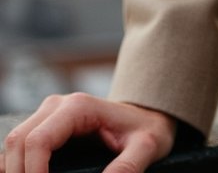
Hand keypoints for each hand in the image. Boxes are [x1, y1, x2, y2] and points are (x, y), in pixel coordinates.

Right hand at [1, 93, 175, 172]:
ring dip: (16, 171)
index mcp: (79, 107)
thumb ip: (127, 167)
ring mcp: (47, 116)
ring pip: (12, 146)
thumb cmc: (148, 129)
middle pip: (18, 143)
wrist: (147, 116)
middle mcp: (58, 106)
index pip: (37, 141)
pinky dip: (19, 168)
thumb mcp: (148, 146)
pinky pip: (18, 149)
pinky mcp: (43, 128)